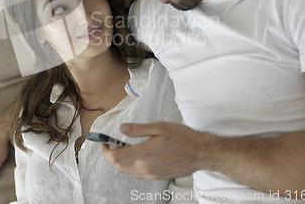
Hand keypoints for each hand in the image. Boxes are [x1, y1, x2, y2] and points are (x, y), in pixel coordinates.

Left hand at [101, 121, 215, 179]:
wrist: (200, 153)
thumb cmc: (182, 137)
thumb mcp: (159, 127)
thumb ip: (138, 129)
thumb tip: (122, 128)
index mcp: (144, 153)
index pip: (115, 157)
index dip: (105, 151)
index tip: (104, 143)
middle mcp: (145, 167)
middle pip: (119, 166)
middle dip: (112, 156)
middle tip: (114, 144)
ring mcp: (151, 174)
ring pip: (128, 172)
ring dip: (122, 162)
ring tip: (127, 148)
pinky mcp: (157, 177)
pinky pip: (138, 174)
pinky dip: (132, 166)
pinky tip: (139, 155)